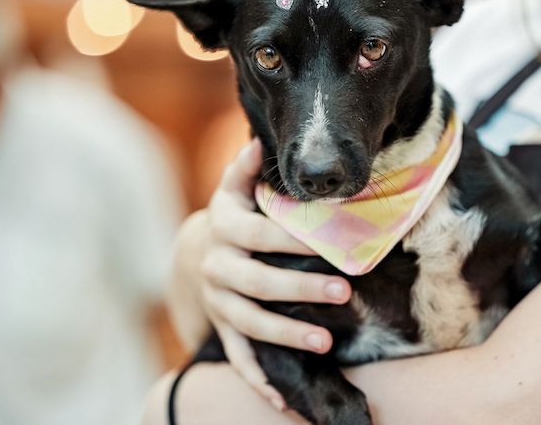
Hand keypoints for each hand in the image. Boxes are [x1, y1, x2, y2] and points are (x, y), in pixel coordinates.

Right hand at [169, 138, 351, 409]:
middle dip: (301, 288)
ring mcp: (219, 303)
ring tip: (324, 342)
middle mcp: (219, 268)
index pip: (260, 234)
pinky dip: (259, 380)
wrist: (197, 256)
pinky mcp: (223, 329)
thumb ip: (247, 169)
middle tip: (343, 291)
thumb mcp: (234, 190)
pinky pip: (239, 358)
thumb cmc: (233, 218)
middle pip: (258, 282)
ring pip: (249, 323)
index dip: (293, 240)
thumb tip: (258, 142)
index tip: (331, 243)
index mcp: (225, 230)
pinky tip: (284, 400)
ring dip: (286, 334)